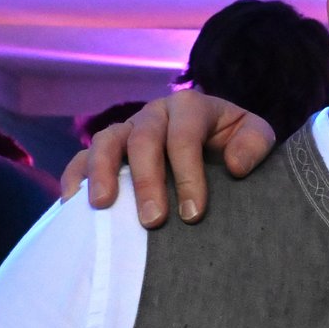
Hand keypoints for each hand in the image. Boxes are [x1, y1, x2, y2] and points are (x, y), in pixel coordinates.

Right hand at [59, 91, 276, 226]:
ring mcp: (127, 129)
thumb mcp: (255, 135)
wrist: (215, 139)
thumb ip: (255, 143)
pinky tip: (73, 204)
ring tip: (103, 206)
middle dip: (147, 181)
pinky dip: (75, 177)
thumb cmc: (235, 142)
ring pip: (106, 141)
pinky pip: (81, 157)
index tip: (193, 213)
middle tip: (153, 221)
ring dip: (102, 173)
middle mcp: (155, 113)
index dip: (187, 174)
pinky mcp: (107, 149)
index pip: (184, 135)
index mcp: (190, 106)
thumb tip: (235, 165)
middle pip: (143, 139)